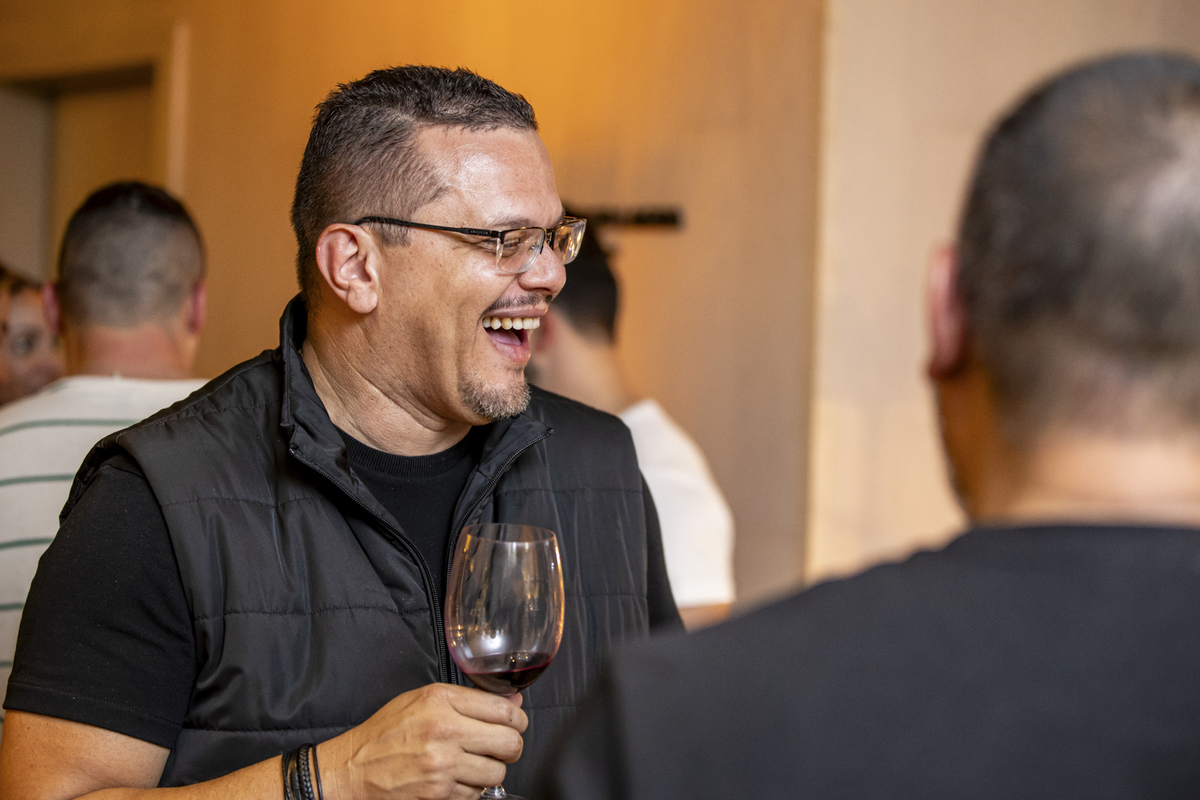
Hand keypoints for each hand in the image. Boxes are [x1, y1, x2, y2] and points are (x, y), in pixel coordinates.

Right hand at [324, 683, 527, 799]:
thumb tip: (511, 703)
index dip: (517, 719)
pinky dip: (472, 787)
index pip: (503, 710)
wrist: (353, 769)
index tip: (515, 723)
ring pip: (497, 772)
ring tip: (475, 762)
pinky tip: (457, 777)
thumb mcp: (423, 700)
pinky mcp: (439, 793)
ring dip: (492, 770)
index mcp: (441, 701)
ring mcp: (443, 765)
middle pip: (509, 743)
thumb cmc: (386, 733)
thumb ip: (469, 699)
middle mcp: (444, 731)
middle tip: (503, 745)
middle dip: (512, 745)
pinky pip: (476, 793)